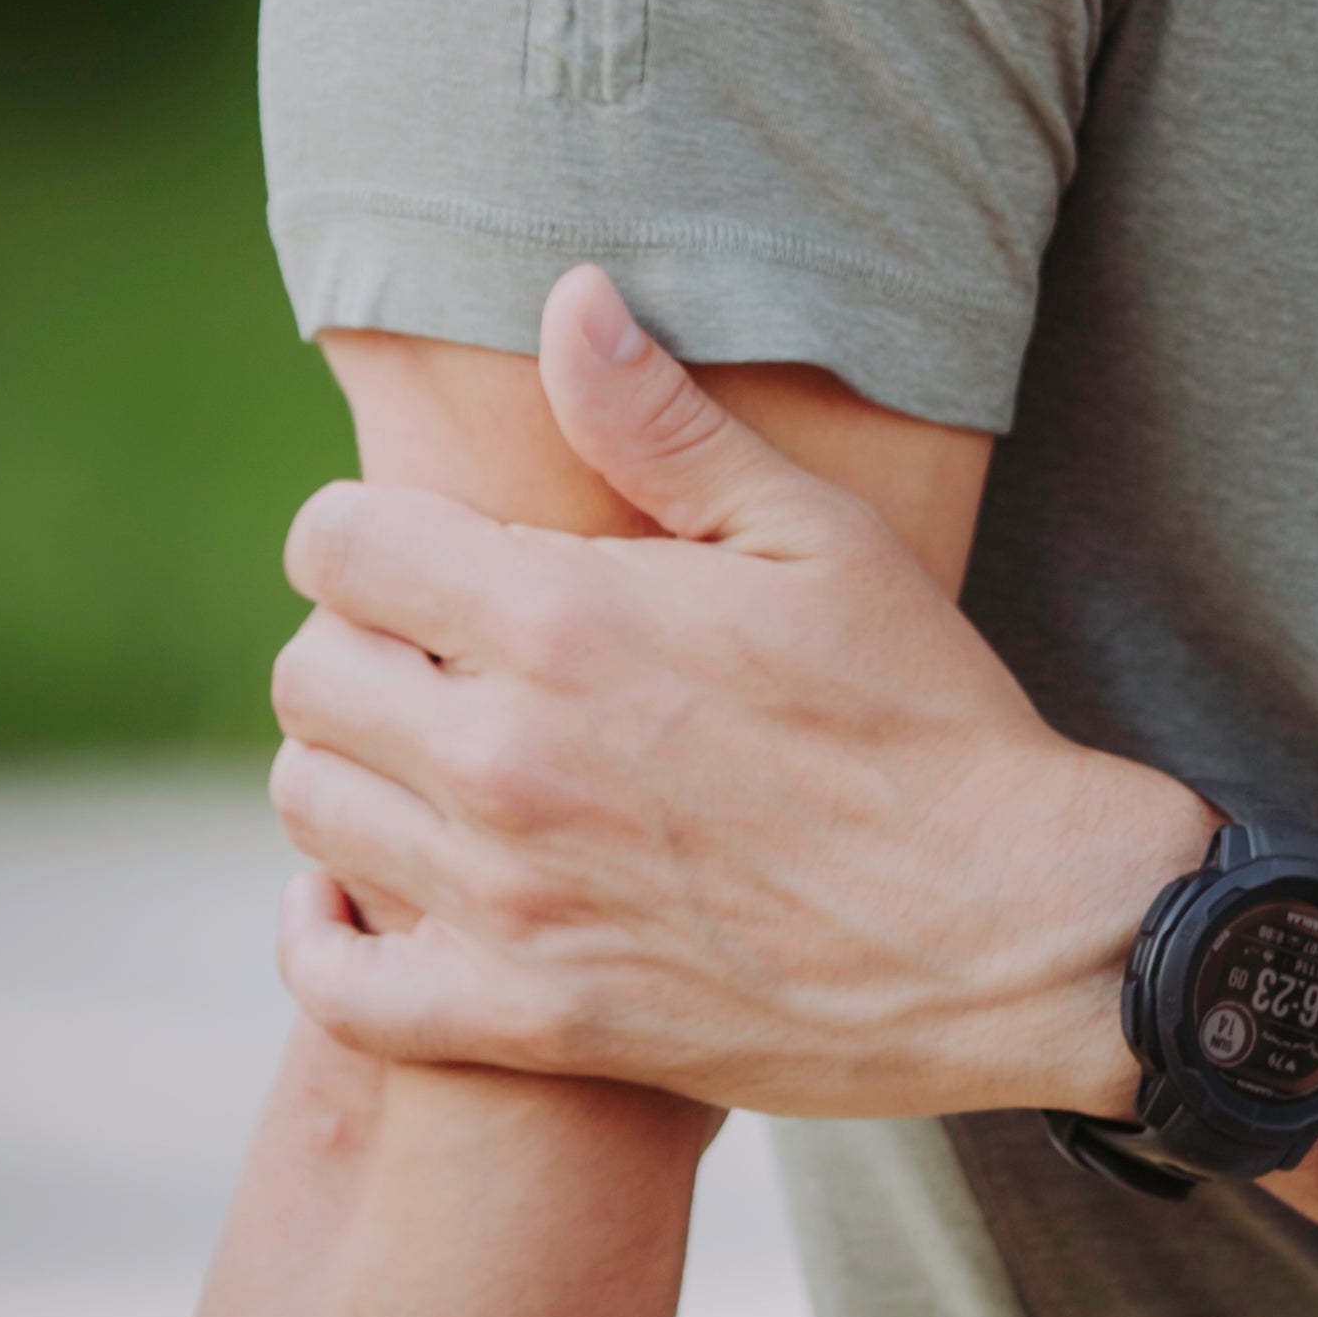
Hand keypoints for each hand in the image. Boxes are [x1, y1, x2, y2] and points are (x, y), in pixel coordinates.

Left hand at [269, 269, 1205, 1114]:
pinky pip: (338, 991)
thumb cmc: (922, 710)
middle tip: (441, 651)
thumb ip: (664, 419)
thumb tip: (568, 295)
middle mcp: (506, 761)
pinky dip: (326, 939)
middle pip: (309, 674)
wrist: (1007, 928)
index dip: (368, 530)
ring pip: (313, 812)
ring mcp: (508, 903)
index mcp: (563, 621)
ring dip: (354, 770)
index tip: (425, 549)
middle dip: (360, 642)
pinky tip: (376, 895)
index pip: (339, 545)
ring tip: (434, 755)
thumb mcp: (814, 534)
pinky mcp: (526, 1021)